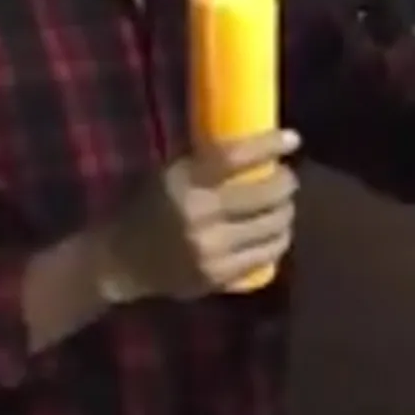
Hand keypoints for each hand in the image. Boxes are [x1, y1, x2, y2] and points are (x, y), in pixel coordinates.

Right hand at [100, 130, 301, 301]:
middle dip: (286, 183)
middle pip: (265, 195)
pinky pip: (267, 255)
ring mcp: (211, 250)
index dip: (269, 145)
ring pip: (273, 227)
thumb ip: (208, 163)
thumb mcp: (170, 174)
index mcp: (183, 183)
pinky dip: (278, 240)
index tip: (293, 139)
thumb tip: (260, 145)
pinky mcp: (219, 276)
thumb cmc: (149, 207)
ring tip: (282, 206)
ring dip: (285, 212)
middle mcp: (199, 216)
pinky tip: (275, 233)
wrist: (121, 261)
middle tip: (287, 178)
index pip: (235, 157)